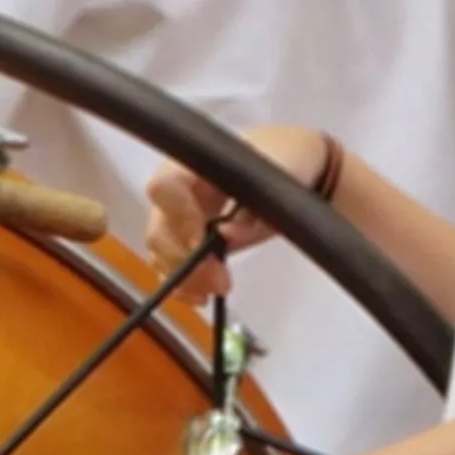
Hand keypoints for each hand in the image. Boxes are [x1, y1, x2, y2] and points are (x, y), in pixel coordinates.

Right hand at [141, 125, 334, 297]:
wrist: (294, 164)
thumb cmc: (286, 159)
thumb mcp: (281, 177)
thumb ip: (256, 205)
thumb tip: (227, 234)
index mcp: (197, 161)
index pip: (165, 186)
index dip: (178, 217)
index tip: (202, 243)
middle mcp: (180, 186)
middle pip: (160, 226)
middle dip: (184, 259)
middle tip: (220, 280)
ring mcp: (181, 212)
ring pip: (161, 248)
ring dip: (184, 276)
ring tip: (215, 290)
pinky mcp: (189, 235)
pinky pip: (171, 261)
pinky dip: (182, 282)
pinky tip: (201, 295)